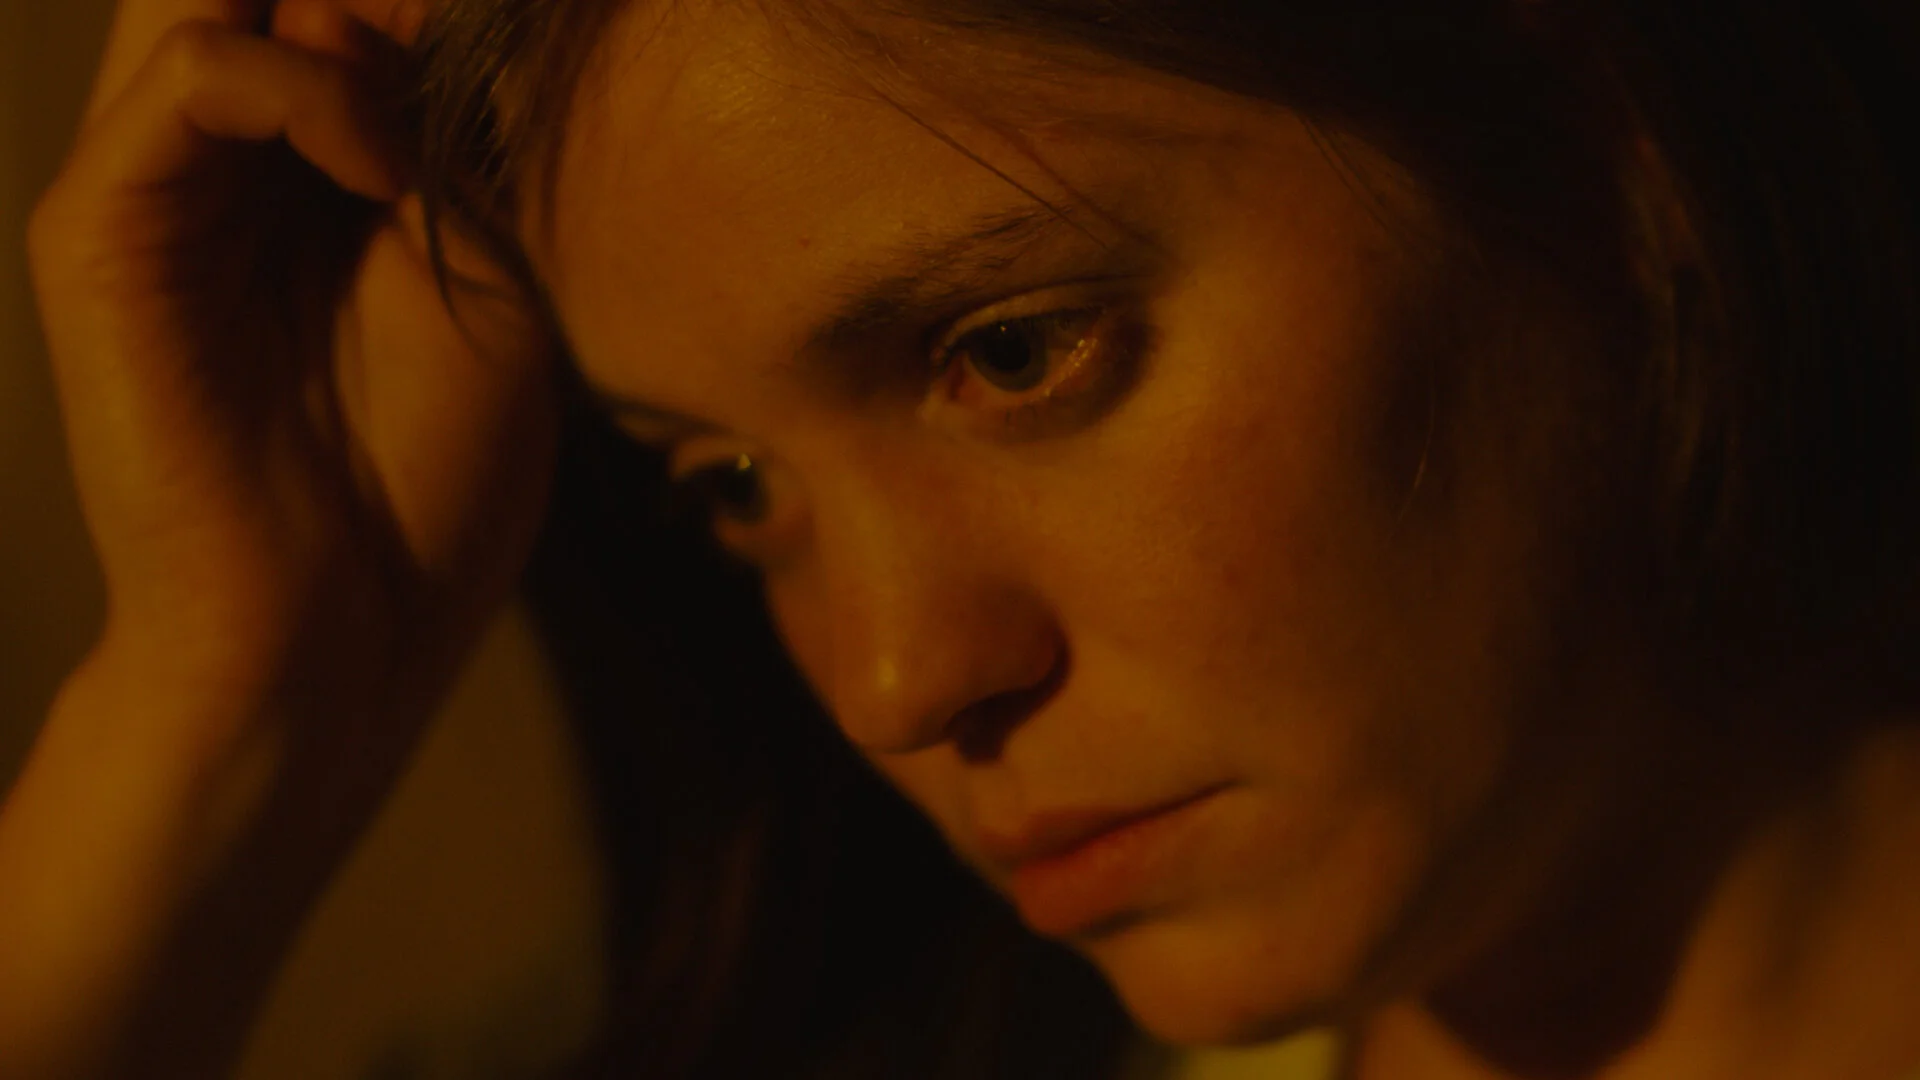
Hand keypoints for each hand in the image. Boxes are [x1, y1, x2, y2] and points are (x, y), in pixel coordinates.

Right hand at [5, 0, 557, 1072]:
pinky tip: (384, 179)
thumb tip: (364, 20)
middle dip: (367, 0)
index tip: (520, 28)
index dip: (425, 12)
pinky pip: (192, 77)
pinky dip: (307, 92)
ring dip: (345, 24)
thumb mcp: (482, 281)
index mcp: (310, 174)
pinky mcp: (102, 226)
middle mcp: (220, 162)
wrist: (346, 624)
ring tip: (423, 129)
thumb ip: (435, 142)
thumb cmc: (433, 480)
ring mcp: (154, 186)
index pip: (338, 13)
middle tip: (447, 36)